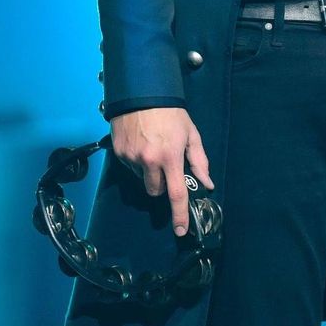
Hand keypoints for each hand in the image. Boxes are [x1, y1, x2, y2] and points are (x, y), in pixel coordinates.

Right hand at [110, 107, 213, 235]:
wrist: (142, 95)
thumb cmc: (171, 114)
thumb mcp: (191, 134)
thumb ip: (199, 161)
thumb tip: (206, 183)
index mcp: (170, 157)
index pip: (176, 194)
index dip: (179, 214)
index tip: (181, 230)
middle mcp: (149, 162)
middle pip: (156, 191)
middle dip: (163, 184)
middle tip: (167, 165)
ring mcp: (131, 159)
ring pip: (143, 179)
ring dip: (149, 172)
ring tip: (153, 148)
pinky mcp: (119, 155)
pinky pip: (130, 168)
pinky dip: (137, 162)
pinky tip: (142, 144)